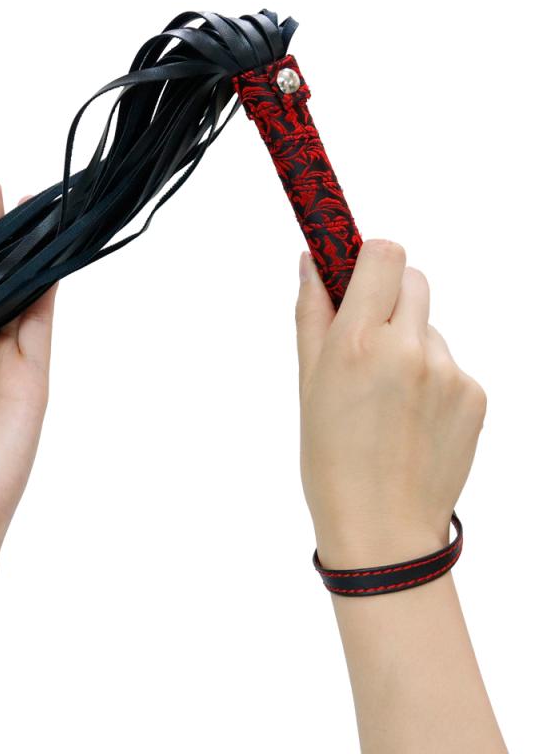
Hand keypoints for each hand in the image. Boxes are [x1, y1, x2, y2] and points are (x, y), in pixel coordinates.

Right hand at [295, 239, 486, 566]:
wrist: (381, 527)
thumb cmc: (331, 460)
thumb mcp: (308, 383)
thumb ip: (312, 314)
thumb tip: (310, 262)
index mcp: (358, 343)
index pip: (385, 254)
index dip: (369, 259)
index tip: (357, 276)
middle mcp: (408, 349)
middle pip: (414, 279)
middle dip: (390, 298)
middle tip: (368, 341)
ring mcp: (449, 372)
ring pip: (430, 326)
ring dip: (410, 343)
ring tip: (389, 397)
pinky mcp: (475, 394)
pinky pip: (451, 363)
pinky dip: (432, 377)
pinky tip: (413, 416)